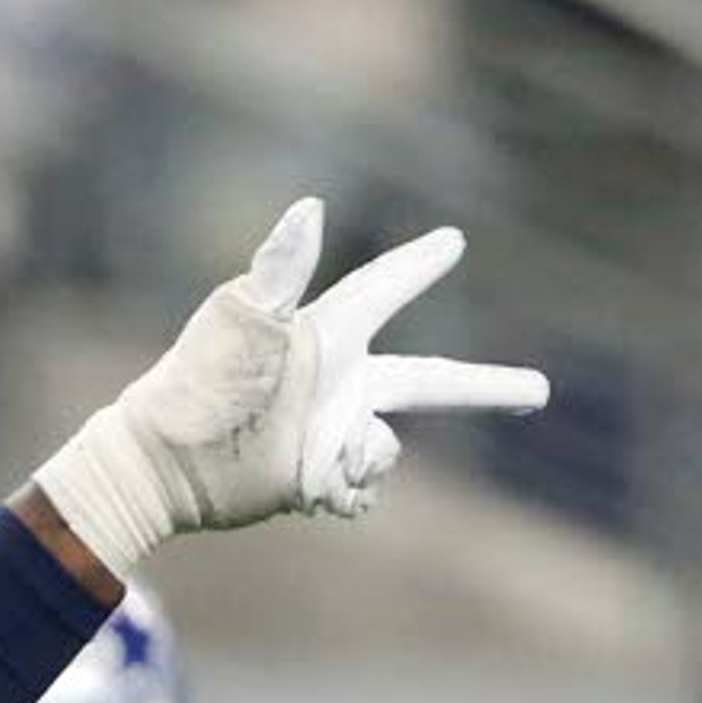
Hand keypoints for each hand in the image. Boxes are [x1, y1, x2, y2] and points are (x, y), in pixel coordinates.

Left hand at [32, 200, 548, 574]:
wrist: (161, 466)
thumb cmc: (196, 385)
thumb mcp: (240, 325)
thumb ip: (280, 271)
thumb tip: (310, 208)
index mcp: (325, 336)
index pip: (384, 290)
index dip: (418, 267)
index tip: (452, 242)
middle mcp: (338, 385)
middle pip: (431, 384)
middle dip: (485, 387)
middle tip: (540, 391)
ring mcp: (330, 435)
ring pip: (390, 450)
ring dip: (370, 458)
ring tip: (321, 459)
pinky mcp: (316, 480)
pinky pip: (364, 491)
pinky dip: (351, 494)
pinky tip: (316, 492)